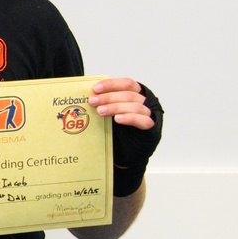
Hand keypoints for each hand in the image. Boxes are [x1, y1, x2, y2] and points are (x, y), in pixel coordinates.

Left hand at [91, 77, 162, 196]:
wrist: (127, 154)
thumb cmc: (118, 131)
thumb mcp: (109, 115)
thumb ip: (104, 104)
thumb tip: (86, 96)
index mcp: (135, 95)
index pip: (127, 84)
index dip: (112, 84)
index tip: (95, 88)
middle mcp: (144, 102)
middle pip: (129, 94)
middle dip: (109, 97)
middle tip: (92, 101)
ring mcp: (149, 115)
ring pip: (135, 106)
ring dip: (115, 107)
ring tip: (100, 111)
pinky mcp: (151, 128)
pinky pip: (143, 120)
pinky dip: (130, 118)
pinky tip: (118, 119)